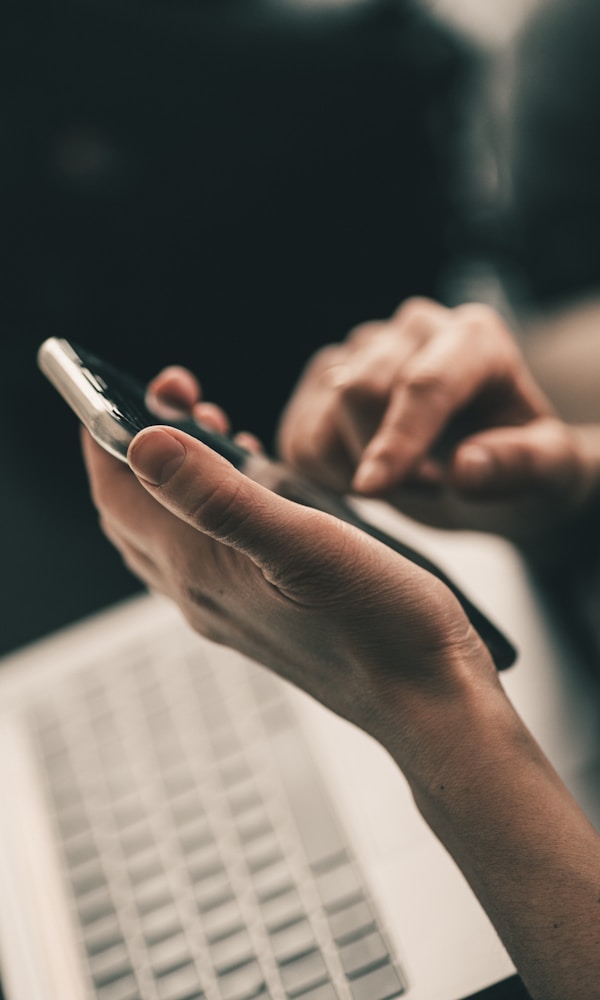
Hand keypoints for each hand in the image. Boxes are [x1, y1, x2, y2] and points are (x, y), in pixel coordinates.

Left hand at [81, 396, 497, 776]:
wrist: (428, 701)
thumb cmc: (381, 625)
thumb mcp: (305, 543)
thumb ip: (220, 496)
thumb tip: (143, 442)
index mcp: (200, 570)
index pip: (116, 493)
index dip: (102, 435)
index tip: (109, 386)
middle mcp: (202, 594)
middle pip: (134, 511)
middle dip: (136, 447)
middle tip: (176, 397)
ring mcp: (230, 609)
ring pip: (170, 531)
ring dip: (174, 475)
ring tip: (213, 426)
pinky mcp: (262, 614)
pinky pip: (210, 550)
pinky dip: (211, 505)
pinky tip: (254, 484)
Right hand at [276, 298, 597, 542]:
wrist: (486, 461)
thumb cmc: (521, 460)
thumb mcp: (551, 471)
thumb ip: (521, 465)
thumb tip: (466, 467)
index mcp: (475, 339)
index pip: (423, 384)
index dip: (396, 440)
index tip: (373, 489)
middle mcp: (415, 328)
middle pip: (359, 391)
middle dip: (377, 458)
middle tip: (424, 487)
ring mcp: (364, 347)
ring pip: (320, 412)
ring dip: (349, 468)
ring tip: (401, 480)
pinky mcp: (325, 375)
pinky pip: (297, 433)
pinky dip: (320, 470)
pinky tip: (363, 473)